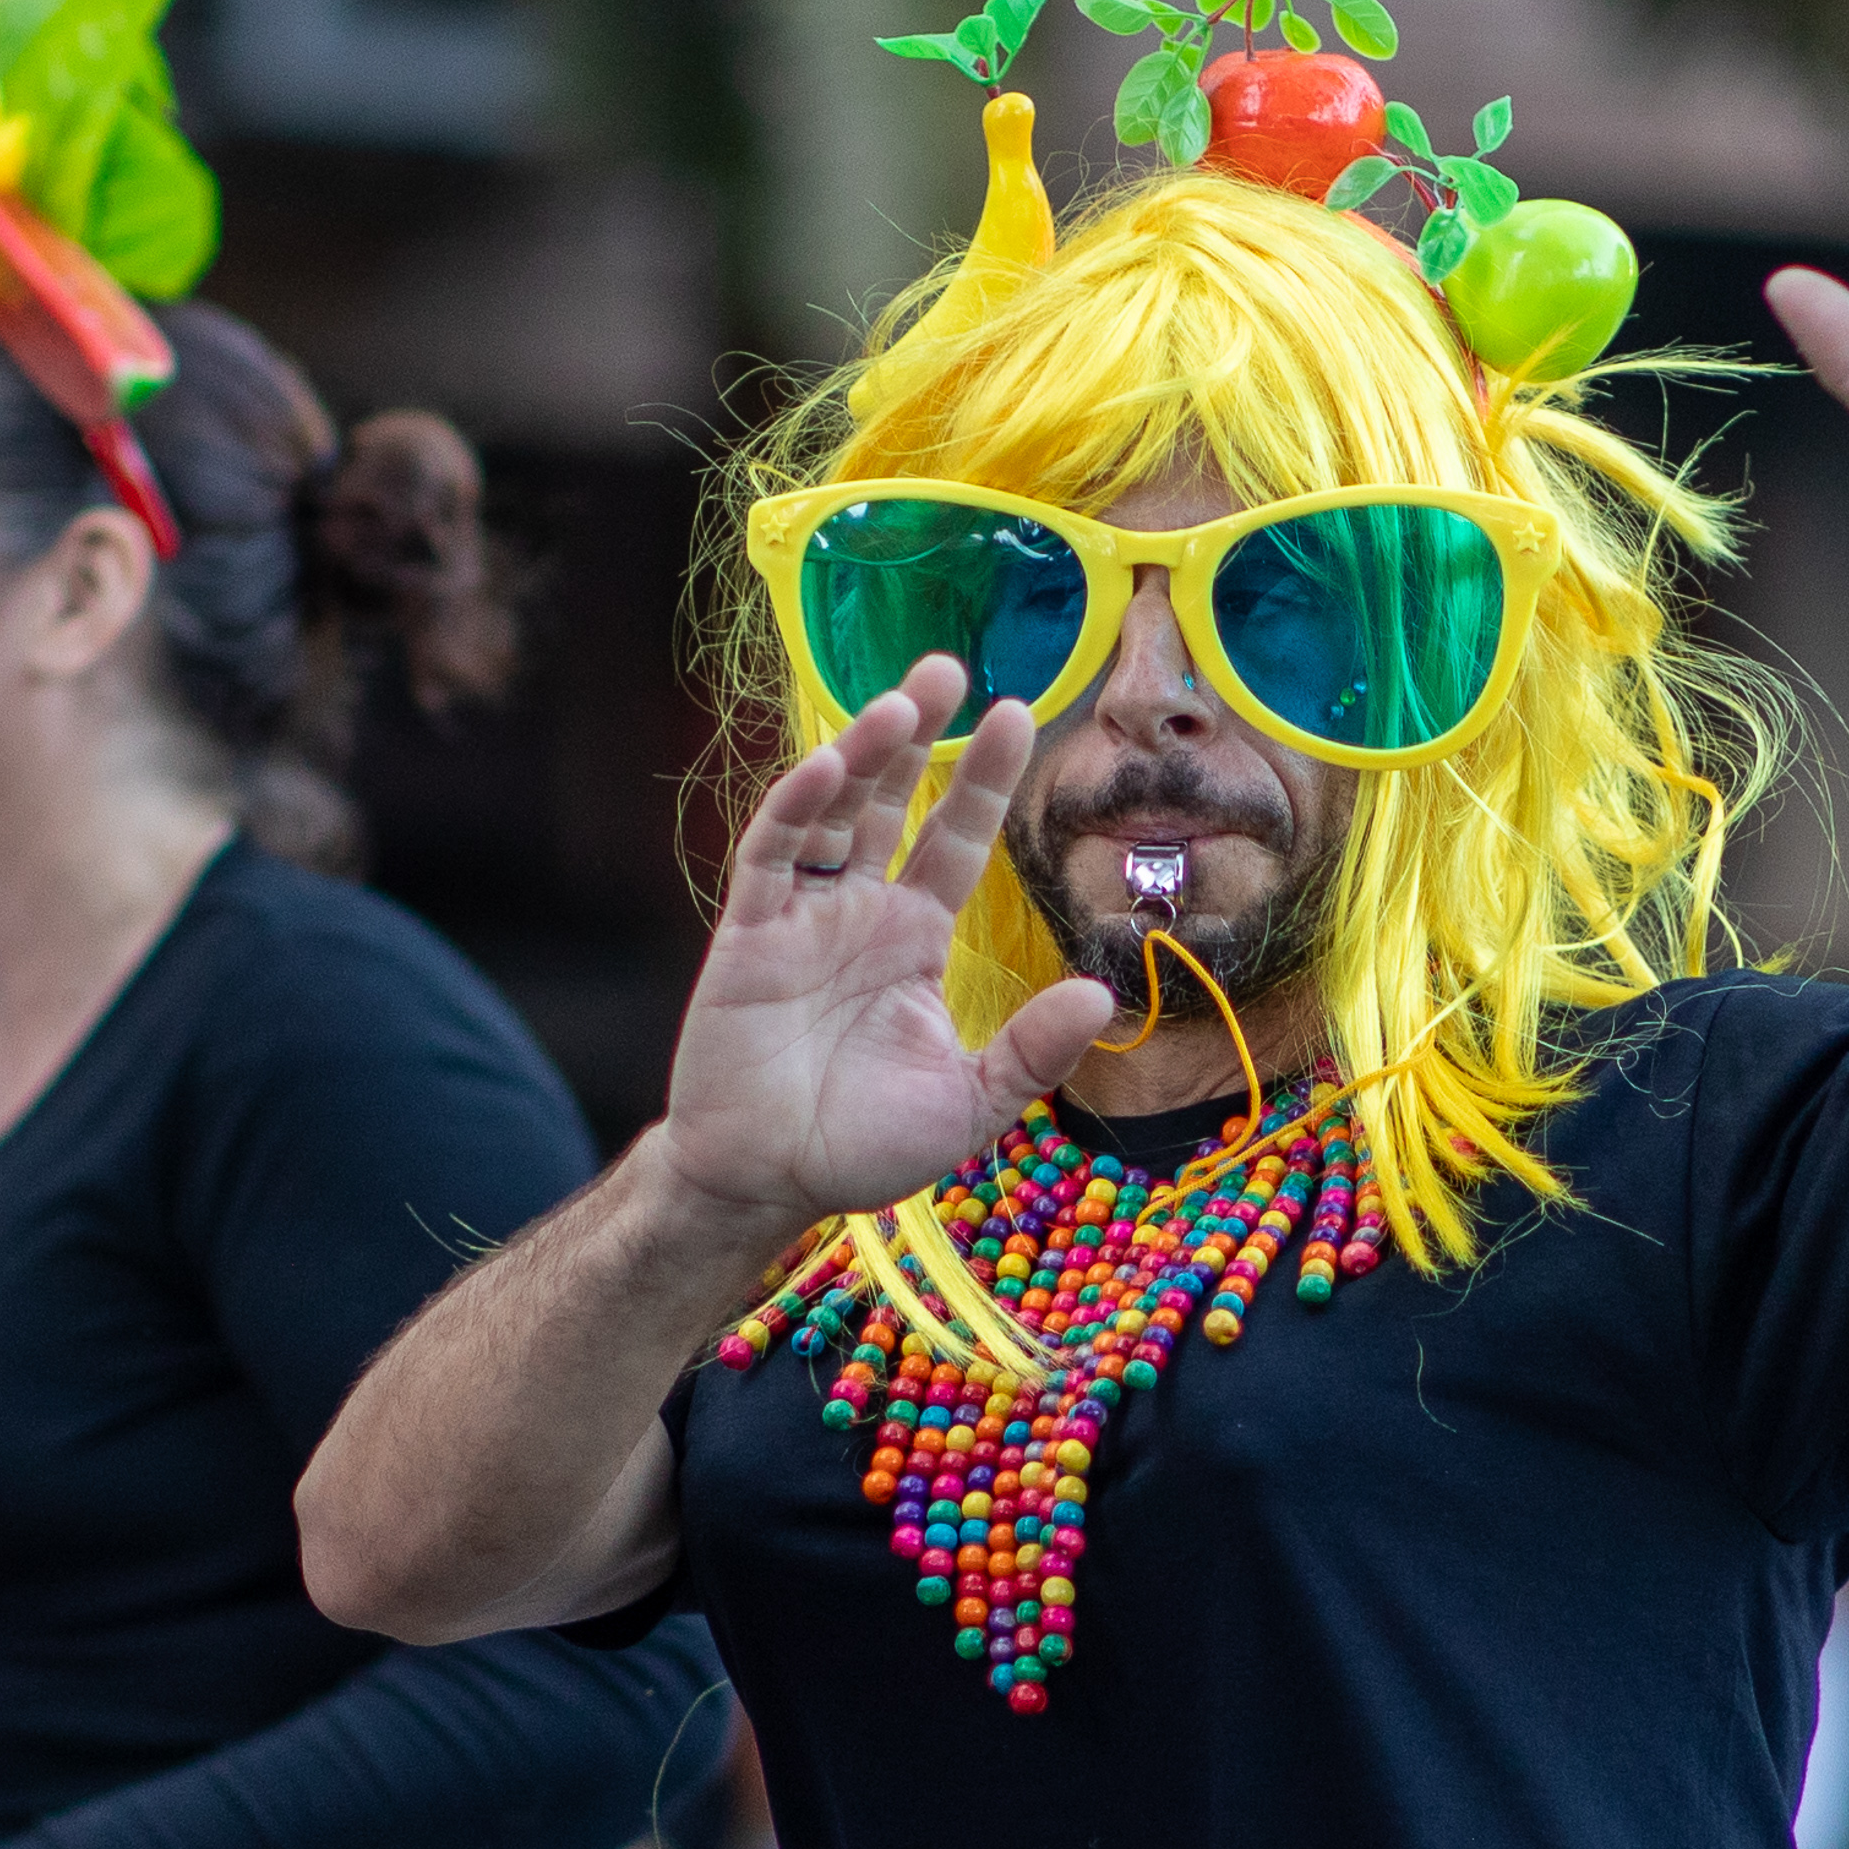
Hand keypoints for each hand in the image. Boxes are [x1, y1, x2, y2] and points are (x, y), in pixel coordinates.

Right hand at [656, 654, 1113, 1234]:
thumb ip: (1032, 1052)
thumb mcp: (970, 1104)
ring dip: (858, 755)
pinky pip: (771, 856)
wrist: (766, 1182)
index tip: (1018, 713)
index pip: (955, 839)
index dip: (983, 780)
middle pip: (891, 801)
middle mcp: (858, 912)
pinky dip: (796, 808)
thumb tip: (1101, 995)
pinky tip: (824, 768)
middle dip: (915, 733)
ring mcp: (800, 917)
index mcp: (913, 938)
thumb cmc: (863, 1145)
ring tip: (897, 703)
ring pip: (831, 812)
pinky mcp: (747, 935)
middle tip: (945, 666)